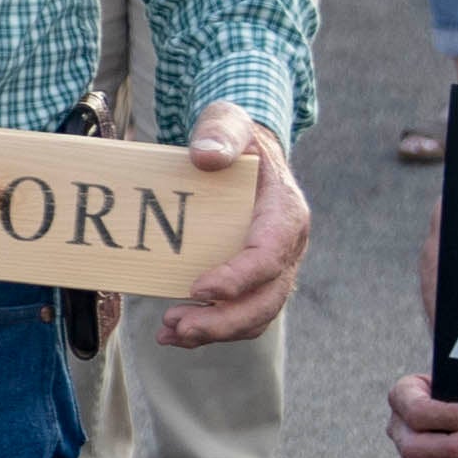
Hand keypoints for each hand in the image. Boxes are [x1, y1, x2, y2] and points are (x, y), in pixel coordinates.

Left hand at [158, 105, 307, 343]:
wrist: (244, 153)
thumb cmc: (236, 138)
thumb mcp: (229, 123)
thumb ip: (220, 133)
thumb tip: (205, 156)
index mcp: (285, 213)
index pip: (269, 255)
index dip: (237, 278)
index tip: (198, 288)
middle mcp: (286, 247)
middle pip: (266, 299)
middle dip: (224, 320)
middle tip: (179, 326)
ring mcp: (272, 269)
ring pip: (254, 315)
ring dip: (214, 331)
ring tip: (170, 333)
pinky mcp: (252, 281)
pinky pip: (238, 314)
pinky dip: (208, 329)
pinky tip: (173, 334)